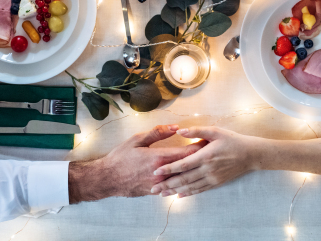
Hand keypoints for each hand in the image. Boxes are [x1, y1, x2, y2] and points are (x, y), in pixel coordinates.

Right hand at [68, 124, 206, 202]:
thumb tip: (175, 127)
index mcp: (159, 158)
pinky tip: (189, 179)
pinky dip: (182, 182)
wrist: (108, 179)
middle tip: (212, 153)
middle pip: (188, 167)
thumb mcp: (137, 139)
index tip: (209, 142)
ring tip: (205, 166)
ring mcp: (159, 185)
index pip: (187, 153)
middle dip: (201, 160)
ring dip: (193, 172)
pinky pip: (174, 187)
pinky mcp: (155, 192)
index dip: (199, 147)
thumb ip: (158, 132)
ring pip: (183, 179)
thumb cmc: (121, 157)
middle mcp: (162, 173)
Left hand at [151, 126, 264, 197]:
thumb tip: (180, 131)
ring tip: (162, 194)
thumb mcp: (215, 131)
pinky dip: (189, 193)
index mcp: (205, 156)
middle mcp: (207, 169)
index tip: (156, 172)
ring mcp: (212, 178)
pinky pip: (200, 190)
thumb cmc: (231, 140)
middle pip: (184, 179)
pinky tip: (179, 195)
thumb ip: (196, 131)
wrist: (250, 154)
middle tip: (153, 188)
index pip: (183, 164)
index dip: (169, 169)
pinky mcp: (216, 183)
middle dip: (167, 184)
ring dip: (175, 191)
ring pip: (190, 186)